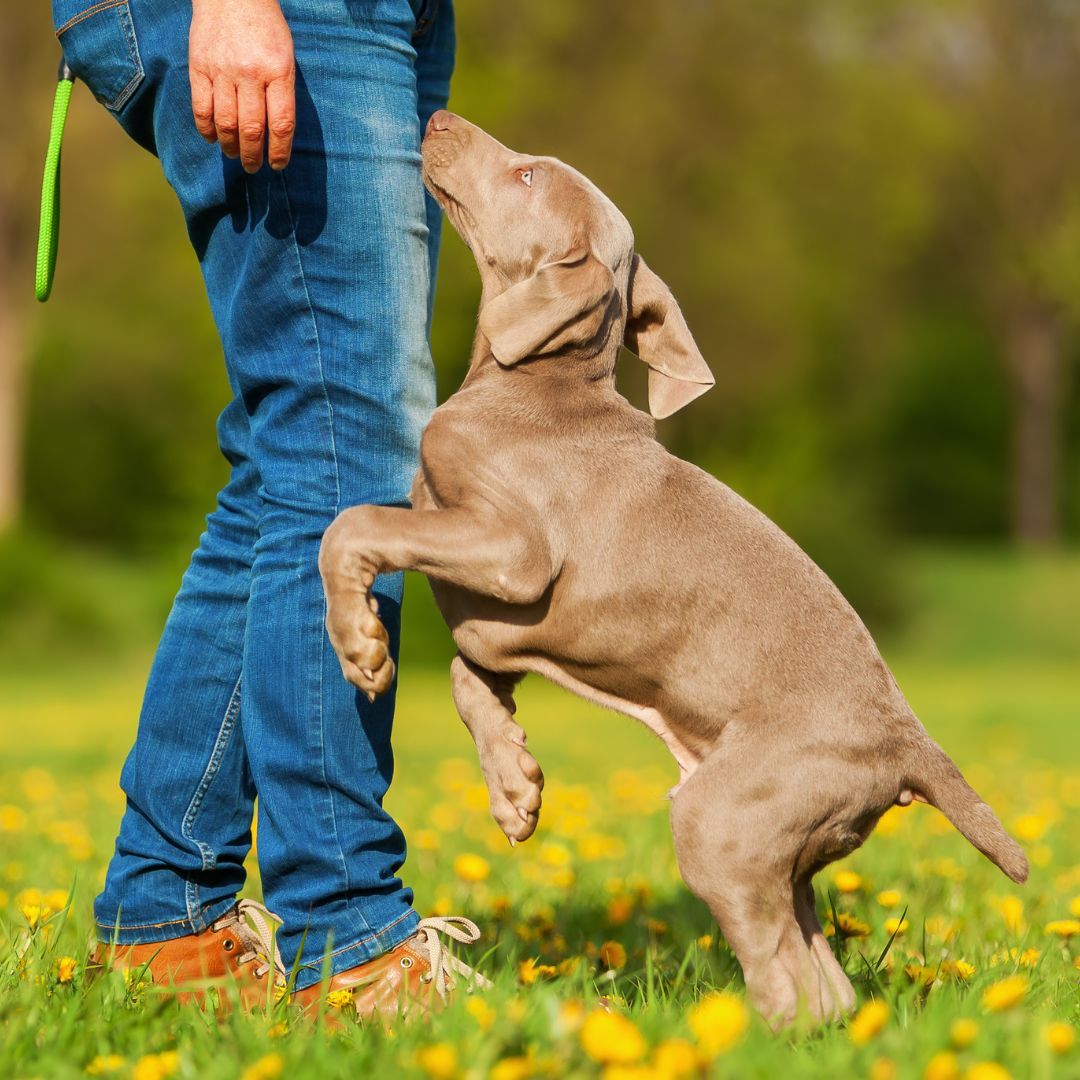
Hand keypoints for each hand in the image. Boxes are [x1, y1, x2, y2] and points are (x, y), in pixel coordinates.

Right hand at [189, 0, 295, 172]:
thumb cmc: (265, 28)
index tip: (277, 165)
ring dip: (230, 146)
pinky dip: (207, 129)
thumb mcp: (286, 56)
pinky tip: (213, 138)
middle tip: (252, 167)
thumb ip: (282, 92)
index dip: (280, 151)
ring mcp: (222, 70)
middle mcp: (250, 73)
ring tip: (234, 155)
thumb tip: (277, 133)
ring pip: (225, 123)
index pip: (281, 124)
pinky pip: (201, 108)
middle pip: (251, 129)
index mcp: (278, 71)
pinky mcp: (199, 67)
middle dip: (253, 156)